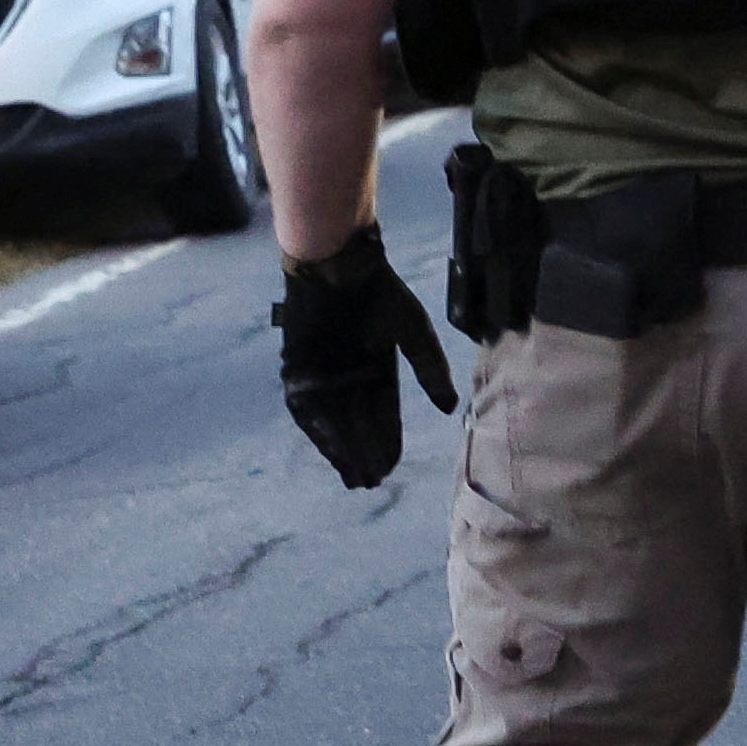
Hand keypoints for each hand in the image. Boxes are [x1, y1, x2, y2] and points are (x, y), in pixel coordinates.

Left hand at [275, 224, 455, 488]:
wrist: (337, 263)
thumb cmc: (378, 292)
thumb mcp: (413, 332)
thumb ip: (430, 369)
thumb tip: (449, 409)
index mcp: (375, 366)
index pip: (382, 412)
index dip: (387, 439)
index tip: (391, 466)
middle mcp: (347, 375)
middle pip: (357, 422)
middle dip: (364, 452)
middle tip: (372, 482)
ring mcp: (321, 373)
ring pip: (333, 421)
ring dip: (343, 449)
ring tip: (356, 476)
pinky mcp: (297, 370)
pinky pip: (307, 409)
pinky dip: (320, 431)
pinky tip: (333, 452)